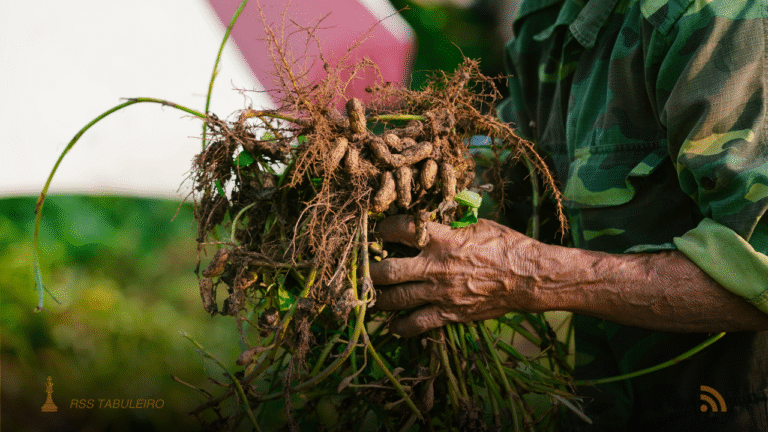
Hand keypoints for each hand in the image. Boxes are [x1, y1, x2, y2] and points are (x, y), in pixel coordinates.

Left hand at [369, 215, 542, 336]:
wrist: (528, 277)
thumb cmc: (506, 245)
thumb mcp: (478, 224)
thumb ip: (451, 222)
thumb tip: (434, 213)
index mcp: (442, 239)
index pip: (401, 229)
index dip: (383, 228)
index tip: (378, 229)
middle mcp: (435, 266)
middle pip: (388, 270)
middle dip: (369, 269)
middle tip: (362, 267)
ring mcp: (440, 293)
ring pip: (396, 299)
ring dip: (378, 297)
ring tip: (371, 294)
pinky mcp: (448, 313)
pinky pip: (416, 324)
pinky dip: (400, 326)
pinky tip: (392, 325)